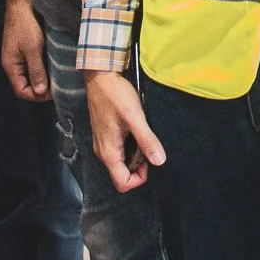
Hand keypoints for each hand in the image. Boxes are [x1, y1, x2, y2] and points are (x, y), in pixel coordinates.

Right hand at [1, 2, 49, 100]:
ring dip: (40, 80)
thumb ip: (36, 71)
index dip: (36, 96)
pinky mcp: (22, 51)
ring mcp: (16, 58)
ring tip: (55, 80)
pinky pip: (30, 67)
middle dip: (39, 90)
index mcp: (11, 67)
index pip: (21, 91)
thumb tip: (39, 92)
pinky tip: (51, 69)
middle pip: (24, 86)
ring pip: (28, 77)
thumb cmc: (25, 27)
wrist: (21, 7)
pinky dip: (40, 70)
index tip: (52, 94)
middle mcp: (12, 65)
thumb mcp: (33, 50)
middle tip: (56, 89)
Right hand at [85, 70, 164, 193]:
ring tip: (142, 133)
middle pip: (122, 173)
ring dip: (134, 154)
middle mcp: (102, 151)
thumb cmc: (115, 95)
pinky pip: (117, 149)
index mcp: (108, 152)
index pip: (122, 183)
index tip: (149, 160)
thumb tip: (159, 161)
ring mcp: (102, 142)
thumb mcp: (135, 117)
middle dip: (138, 165)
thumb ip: (147, 140)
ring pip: (120, 161)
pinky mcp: (104, 133)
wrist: (100, 76)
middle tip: (148, 144)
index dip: (139, 179)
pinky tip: (135, 128)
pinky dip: (129, 144)